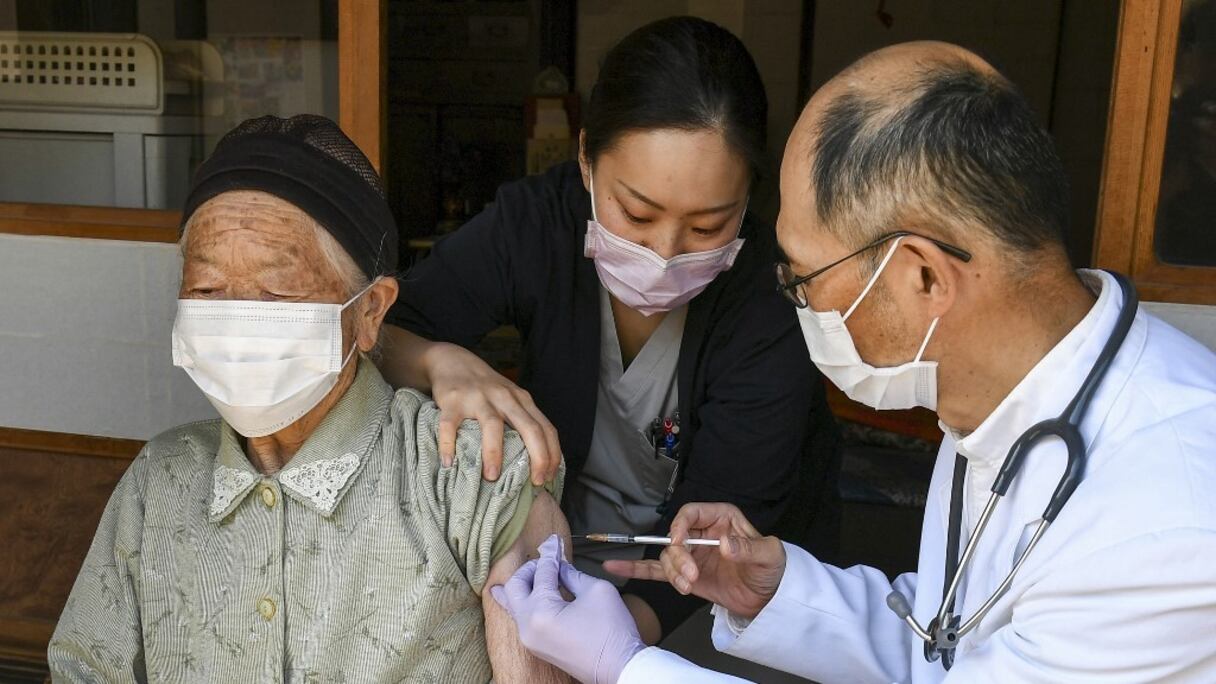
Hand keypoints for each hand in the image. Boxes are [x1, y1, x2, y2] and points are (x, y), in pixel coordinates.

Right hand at [424, 341, 560, 484]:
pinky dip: (449, 445)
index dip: (552, 454)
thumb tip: (537, 462)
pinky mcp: (452, 401)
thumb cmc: (486, 388)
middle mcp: (504, 397)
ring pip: (492, 425)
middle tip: (536, 482)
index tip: (550, 477)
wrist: (453, 360)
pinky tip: (449, 464)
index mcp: (522, 400)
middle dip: (537, 457)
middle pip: (528, 427)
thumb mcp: (510, 399)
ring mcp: (478, 398)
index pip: (546, 428)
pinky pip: (450, 426)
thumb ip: (523, 421)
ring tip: (492, 477)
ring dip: (494, 453)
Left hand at [490, 535, 644, 683]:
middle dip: (528, 569)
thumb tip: (560, 566)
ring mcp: (530, 640)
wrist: (620, 668)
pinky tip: (530, 594)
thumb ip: (572, 574)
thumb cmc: (612, 631)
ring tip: (532, 572)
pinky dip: (526, 603)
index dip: (550, 553)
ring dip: (523, 586)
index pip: (542, 573)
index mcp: (541, 611)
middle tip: (546, 560)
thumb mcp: (596, 590)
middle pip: (514, 587)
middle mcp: (528, 627)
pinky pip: (522, 619)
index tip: (554, 540)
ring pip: (513, 605)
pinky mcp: (538, 648)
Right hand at [603, 503, 785, 619]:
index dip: (681, 526)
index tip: (681, 543)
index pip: (691, 513)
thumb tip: (726, 545)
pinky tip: (615, 567)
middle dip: (679, 559)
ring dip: (673, 573)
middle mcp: (702, 533)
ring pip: (667, 558)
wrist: (769, 599)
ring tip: (688, 587)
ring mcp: (692, 555)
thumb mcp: (769, 555)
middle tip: (691, 577)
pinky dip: (636, 570)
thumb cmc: (772, 569)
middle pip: (675, 538)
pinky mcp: (685, 575)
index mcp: (720, 518)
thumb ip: (748, 548)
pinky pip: (657, 571)